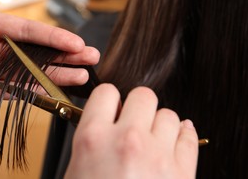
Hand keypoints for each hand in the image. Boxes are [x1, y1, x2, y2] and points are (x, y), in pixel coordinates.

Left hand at [0, 0, 98, 108]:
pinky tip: (52, 92)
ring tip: (81, 77)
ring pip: (29, 73)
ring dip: (55, 75)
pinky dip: (31, 94)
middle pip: (35, 52)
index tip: (75, 42)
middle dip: (64, 55)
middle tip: (90, 59)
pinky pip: (10, 92)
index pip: (26, 30)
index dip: (53, 36)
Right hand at [65, 84, 197, 178]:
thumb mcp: (76, 172)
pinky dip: (182, 135)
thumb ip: (91, 142)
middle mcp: (127, 140)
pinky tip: (173, 141)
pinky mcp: (182, 172)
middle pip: (142, 96)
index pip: (106, 93)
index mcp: (93, 140)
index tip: (111, 107)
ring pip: (168, 114)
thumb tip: (102, 124)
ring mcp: (158, 155)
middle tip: (133, 121)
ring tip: (152, 138)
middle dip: (137, 107)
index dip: (109, 99)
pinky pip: (188, 136)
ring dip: (159, 123)